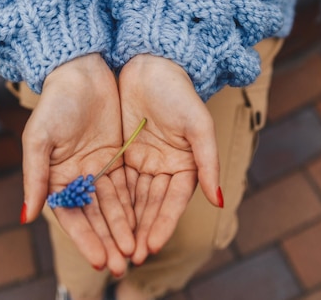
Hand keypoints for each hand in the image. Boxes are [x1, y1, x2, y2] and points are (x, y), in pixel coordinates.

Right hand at [22, 53, 134, 274]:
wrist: (81, 70)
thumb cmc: (55, 102)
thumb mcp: (39, 138)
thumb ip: (35, 177)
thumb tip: (26, 216)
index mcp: (55, 176)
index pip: (70, 215)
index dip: (84, 237)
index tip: (99, 258)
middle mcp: (77, 176)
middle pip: (94, 215)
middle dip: (107, 240)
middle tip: (121, 263)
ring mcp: (98, 167)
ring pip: (112, 205)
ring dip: (122, 228)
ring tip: (134, 252)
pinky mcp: (117, 156)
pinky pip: (126, 185)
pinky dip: (133, 205)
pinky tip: (143, 224)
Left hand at [119, 54, 220, 264]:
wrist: (150, 63)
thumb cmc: (179, 92)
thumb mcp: (199, 126)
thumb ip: (209, 163)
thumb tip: (218, 200)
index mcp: (187, 164)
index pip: (174, 201)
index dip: (163, 223)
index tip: (152, 245)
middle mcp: (165, 167)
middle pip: (152, 205)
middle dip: (142, 230)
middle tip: (129, 256)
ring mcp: (143, 161)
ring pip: (133, 198)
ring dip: (126, 222)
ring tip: (115, 246)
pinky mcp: (123, 152)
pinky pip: (117, 181)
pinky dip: (112, 200)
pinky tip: (102, 218)